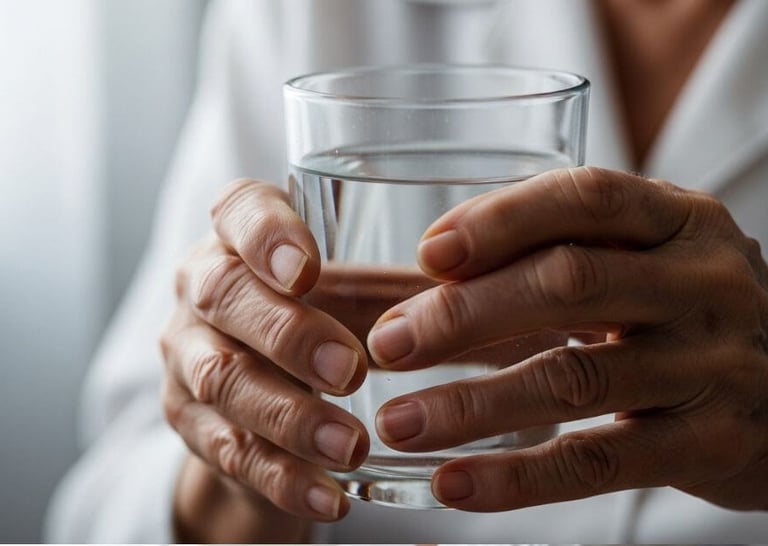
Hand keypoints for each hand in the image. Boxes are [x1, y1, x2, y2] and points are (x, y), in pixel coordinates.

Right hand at [160, 179, 368, 540]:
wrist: (263, 402)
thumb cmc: (321, 325)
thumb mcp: (356, 299)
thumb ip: (402, 294)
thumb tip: (485, 298)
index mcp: (242, 236)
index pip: (239, 211)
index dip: (266, 235)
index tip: (307, 270)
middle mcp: (202, 287)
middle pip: (224, 295)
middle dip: (287, 334)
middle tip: (350, 369)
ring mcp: (187, 356)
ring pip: (222, 379)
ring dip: (288, 415)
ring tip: (350, 444)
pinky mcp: (191, 423)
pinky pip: (229, 450)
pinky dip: (282, 476)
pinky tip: (331, 497)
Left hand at [367, 167, 767, 511]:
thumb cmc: (684, 310)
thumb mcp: (643, 258)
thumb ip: (559, 250)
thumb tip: (437, 268)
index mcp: (679, 221)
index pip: (587, 199)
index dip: (502, 220)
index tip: (429, 254)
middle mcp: (703, 283)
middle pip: (570, 284)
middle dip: (466, 315)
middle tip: (390, 344)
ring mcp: (713, 365)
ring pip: (574, 380)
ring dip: (472, 405)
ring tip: (399, 422)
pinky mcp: (710, 444)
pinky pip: (598, 463)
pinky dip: (517, 477)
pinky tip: (454, 483)